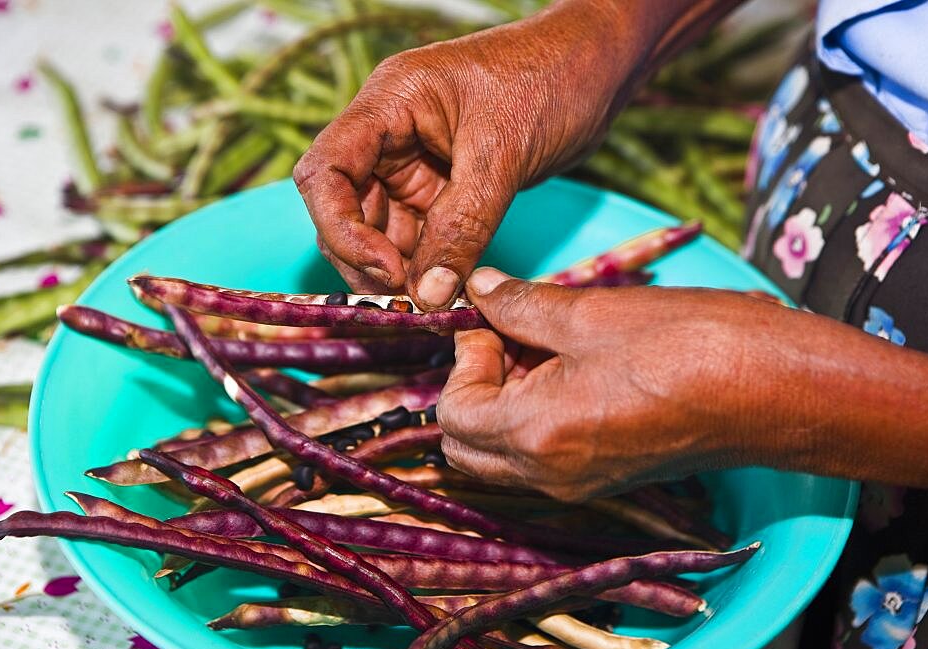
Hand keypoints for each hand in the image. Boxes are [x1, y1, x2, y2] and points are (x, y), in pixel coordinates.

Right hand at [293, 1, 647, 308]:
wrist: (602, 66)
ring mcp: (414, 164)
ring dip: (399, 272)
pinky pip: (419, 237)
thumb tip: (426, 296)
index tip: (386, 271)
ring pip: (381, 231)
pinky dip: (429, 268)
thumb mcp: (503, 156)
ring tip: (433, 303)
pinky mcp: (443, 189)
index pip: (326, 172)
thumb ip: (462, 227)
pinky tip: (448, 290)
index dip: (340, 229)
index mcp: (389, 105)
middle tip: (411, 302)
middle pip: (344, 210)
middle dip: (368, 261)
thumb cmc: (553, 78)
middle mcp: (389, 135)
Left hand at [436, 268, 751, 500]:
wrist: (778, 390)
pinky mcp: (606, 478)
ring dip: (503, 400)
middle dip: (474, 385)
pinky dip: (535, 416)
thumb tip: (479, 288)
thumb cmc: (689, 344)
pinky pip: (541, 457)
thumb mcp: (591, 313)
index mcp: (535, 435)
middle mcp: (550, 475)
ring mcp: (579, 484)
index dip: (464, 360)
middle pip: (466, 444)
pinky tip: (572, 369)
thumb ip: (520, 305)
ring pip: (501, 452)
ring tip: (546, 346)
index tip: (495, 320)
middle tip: (511, 335)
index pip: (450, 414)